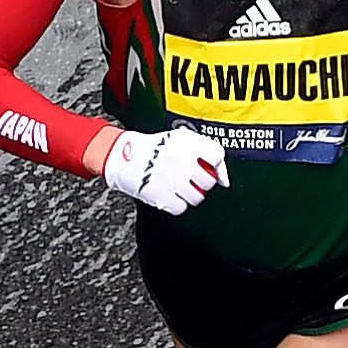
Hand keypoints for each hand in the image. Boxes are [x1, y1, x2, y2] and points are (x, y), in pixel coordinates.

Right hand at [101, 127, 226, 213]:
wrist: (123, 155)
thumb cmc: (155, 148)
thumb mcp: (181, 139)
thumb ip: (206, 152)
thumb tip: (224, 180)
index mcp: (187, 142)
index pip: (217, 155)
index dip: (216, 166)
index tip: (210, 170)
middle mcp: (182, 160)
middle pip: (208, 181)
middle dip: (200, 183)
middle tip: (189, 179)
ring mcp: (172, 179)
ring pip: (197, 197)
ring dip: (190, 195)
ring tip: (178, 187)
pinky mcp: (162, 196)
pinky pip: (181, 208)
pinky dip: (177, 204)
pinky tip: (169, 194)